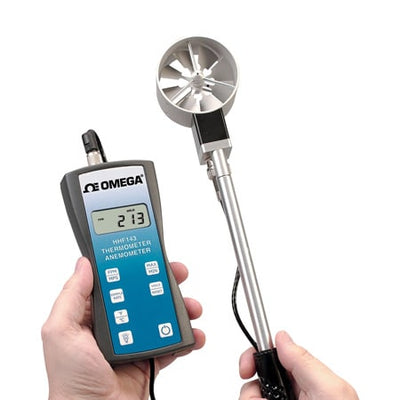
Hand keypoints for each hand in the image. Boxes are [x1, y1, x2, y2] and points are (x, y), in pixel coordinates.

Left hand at [42, 257, 204, 399]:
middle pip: (145, 293)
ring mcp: (135, 339)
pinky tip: (193, 334)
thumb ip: (71, 297)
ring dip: (181, 307)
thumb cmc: (72, 383)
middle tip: (177, 274)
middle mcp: (116, 324)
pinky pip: (173, 342)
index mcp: (93, 314)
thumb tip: (83, 265)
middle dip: (164, 281)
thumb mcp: (61, 333)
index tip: (149, 254)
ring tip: (190, 307)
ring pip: (162, 314)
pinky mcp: (150, 357)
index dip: (132, 265)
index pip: (116, 280)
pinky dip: (187, 337)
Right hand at [239, 331, 357, 399]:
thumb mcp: (329, 391)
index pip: (272, 355)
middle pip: (255, 380)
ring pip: (250, 398)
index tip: (246, 368)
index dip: (255, 357)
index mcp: (306, 380)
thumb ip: (304, 361)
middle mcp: (292, 395)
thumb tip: (281, 337)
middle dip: (251, 390)